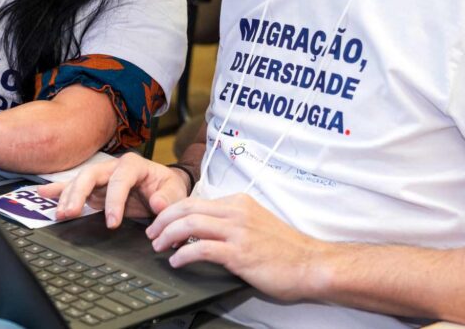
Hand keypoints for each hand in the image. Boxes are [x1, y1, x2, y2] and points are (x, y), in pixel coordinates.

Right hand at [39, 152, 191, 227]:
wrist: (164, 187)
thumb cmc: (168, 188)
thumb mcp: (175, 191)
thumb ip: (168, 197)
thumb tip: (157, 204)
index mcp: (134, 165)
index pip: (120, 179)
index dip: (114, 200)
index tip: (112, 222)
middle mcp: (113, 167)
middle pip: (91, 175)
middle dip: (79, 193)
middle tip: (71, 214)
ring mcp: (101, 177)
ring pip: (79, 182)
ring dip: (67, 197)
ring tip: (60, 214)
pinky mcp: (94, 188)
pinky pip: (72, 187)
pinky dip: (57, 190)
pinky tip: (42, 193)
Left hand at [147, 193, 323, 301]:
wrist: (311, 263)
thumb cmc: (286, 249)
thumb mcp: (255, 223)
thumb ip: (231, 222)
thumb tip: (204, 229)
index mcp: (239, 202)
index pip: (195, 200)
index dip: (172, 211)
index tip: (161, 224)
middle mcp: (236, 212)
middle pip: (187, 208)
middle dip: (163, 221)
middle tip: (152, 235)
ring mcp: (238, 232)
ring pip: (190, 224)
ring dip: (168, 236)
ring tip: (159, 247)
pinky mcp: (240, 253)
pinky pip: (202, 249)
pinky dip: (183, 254)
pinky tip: (177, 261)